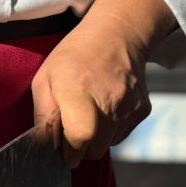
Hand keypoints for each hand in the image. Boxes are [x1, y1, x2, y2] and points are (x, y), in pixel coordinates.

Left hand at [31, 0, 175, 166]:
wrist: (117, 36)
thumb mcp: (45, 79)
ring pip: (108, 144)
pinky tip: (105, 107)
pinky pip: (122, 134)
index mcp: (79, 93)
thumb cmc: (74, 57)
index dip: (69, 151)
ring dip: (96, 138)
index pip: (80, 139)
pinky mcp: (142, 110)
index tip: (63, 151)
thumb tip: (47, 144)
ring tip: (89, 112)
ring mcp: (129, 108)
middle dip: (80, 147)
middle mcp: (109, 102)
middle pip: (94, 150)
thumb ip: (43, 114)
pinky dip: (111, 129)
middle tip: (72, 128)